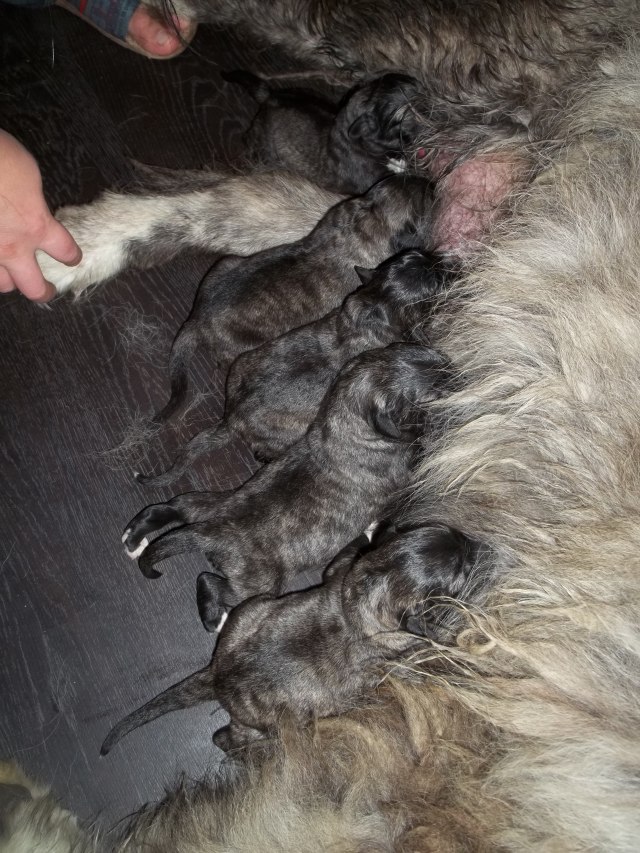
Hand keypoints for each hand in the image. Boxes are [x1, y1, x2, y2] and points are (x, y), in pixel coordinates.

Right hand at [0, 130, 80, 301]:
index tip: (72, 258)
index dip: (71, 256)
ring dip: (7, 281)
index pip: (65, 251)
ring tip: (9, 278)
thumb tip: (30, 204)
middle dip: (43, 290)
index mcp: (36, 226)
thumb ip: (32, 200)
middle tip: (46, 289)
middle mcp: (12, 247)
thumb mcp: (28, 176)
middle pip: (34, 287)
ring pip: (0, 284)